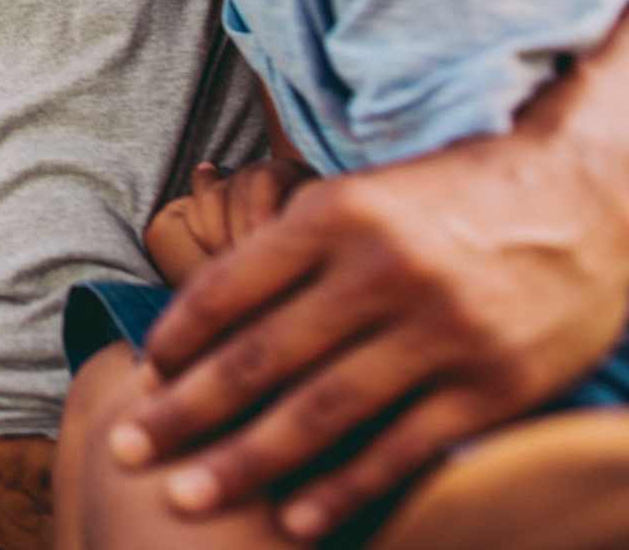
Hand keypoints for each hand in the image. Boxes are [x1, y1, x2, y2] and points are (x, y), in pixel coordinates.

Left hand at [111, 40, 628, 541]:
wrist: (586, 196)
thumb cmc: (450, 197)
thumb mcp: (363, 194)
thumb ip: (291, 246)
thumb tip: (204, 314)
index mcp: (337, 213)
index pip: (230, 285)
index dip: (177, 337)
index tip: (141, 376)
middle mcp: (381, 271)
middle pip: (261, 357)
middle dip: (186, 412)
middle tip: (128, 451)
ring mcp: (440, 333)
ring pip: (322, 411)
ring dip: (246, 462)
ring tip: (187, 498)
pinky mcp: (493, 386)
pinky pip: (402, 449)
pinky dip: (344, 488)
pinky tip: (294, 520)